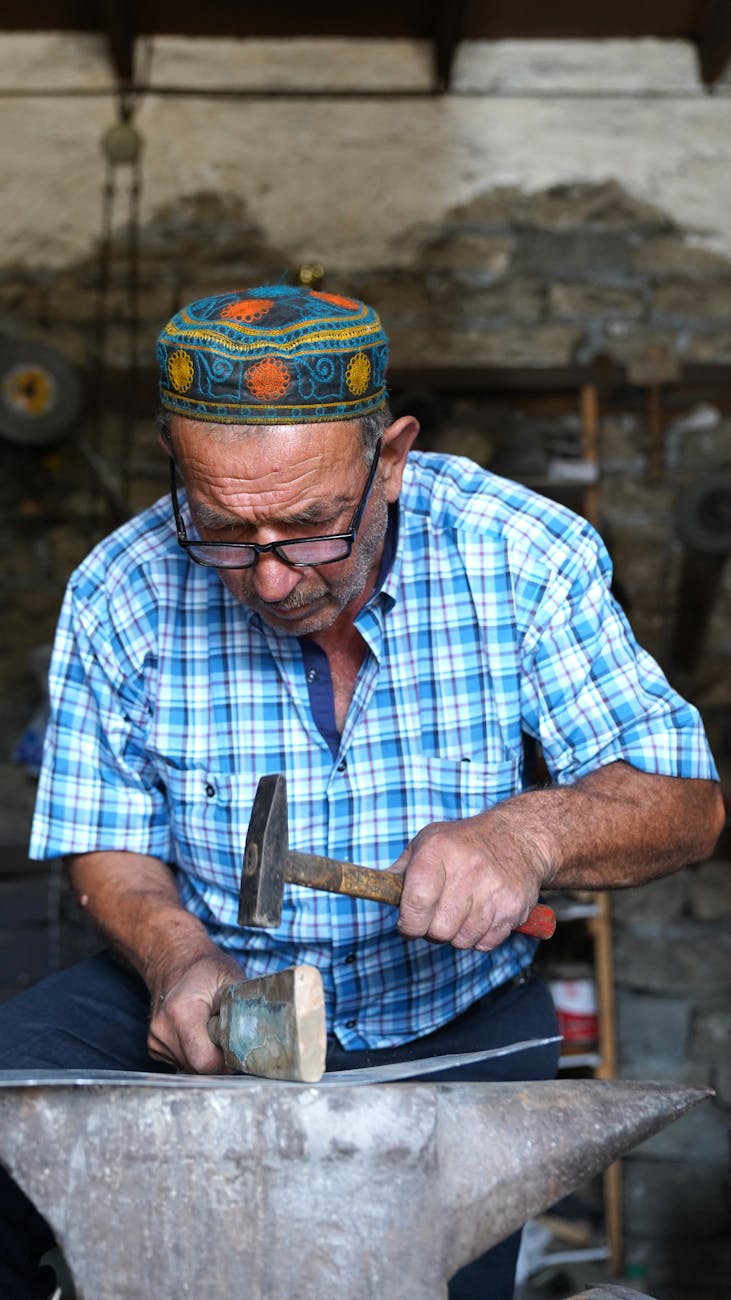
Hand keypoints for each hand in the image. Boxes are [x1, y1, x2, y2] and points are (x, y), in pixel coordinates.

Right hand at [147, 951, 243, 1073]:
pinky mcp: (155, 1047)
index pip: (204, 1061)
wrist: (175, 961)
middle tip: (228, 1037)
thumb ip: (244, 1008)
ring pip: (190, 1069)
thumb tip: (267, 1032)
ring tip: (213, 1032)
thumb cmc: (207, 970)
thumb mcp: (231, 979)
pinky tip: (200, 1035)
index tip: (236, 1047)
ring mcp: (156, 1041)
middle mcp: (163, 1030)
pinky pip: (182, 1064)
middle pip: (198, 1069)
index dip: (226, 1061)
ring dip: (207, 1058)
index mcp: (182, 1013)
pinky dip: (195, 1055)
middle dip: (219, 1060)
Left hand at [391, 808, 551, 951]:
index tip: (408, 923)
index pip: (416, 902)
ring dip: (456, 933)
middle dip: (432, 930)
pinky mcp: (513, 908)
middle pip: (438, 930)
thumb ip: (402, 868)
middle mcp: (467, 870)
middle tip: (437, 914)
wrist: (518, 838)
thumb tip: (378, 890)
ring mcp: (493, 891)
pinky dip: (479, 936)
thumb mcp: (428, 840)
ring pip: (461, 941)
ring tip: (462, 910)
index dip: (407, 922)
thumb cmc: (464, 842)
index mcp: (438, 851)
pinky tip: (482, 913)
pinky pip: (485, 943)